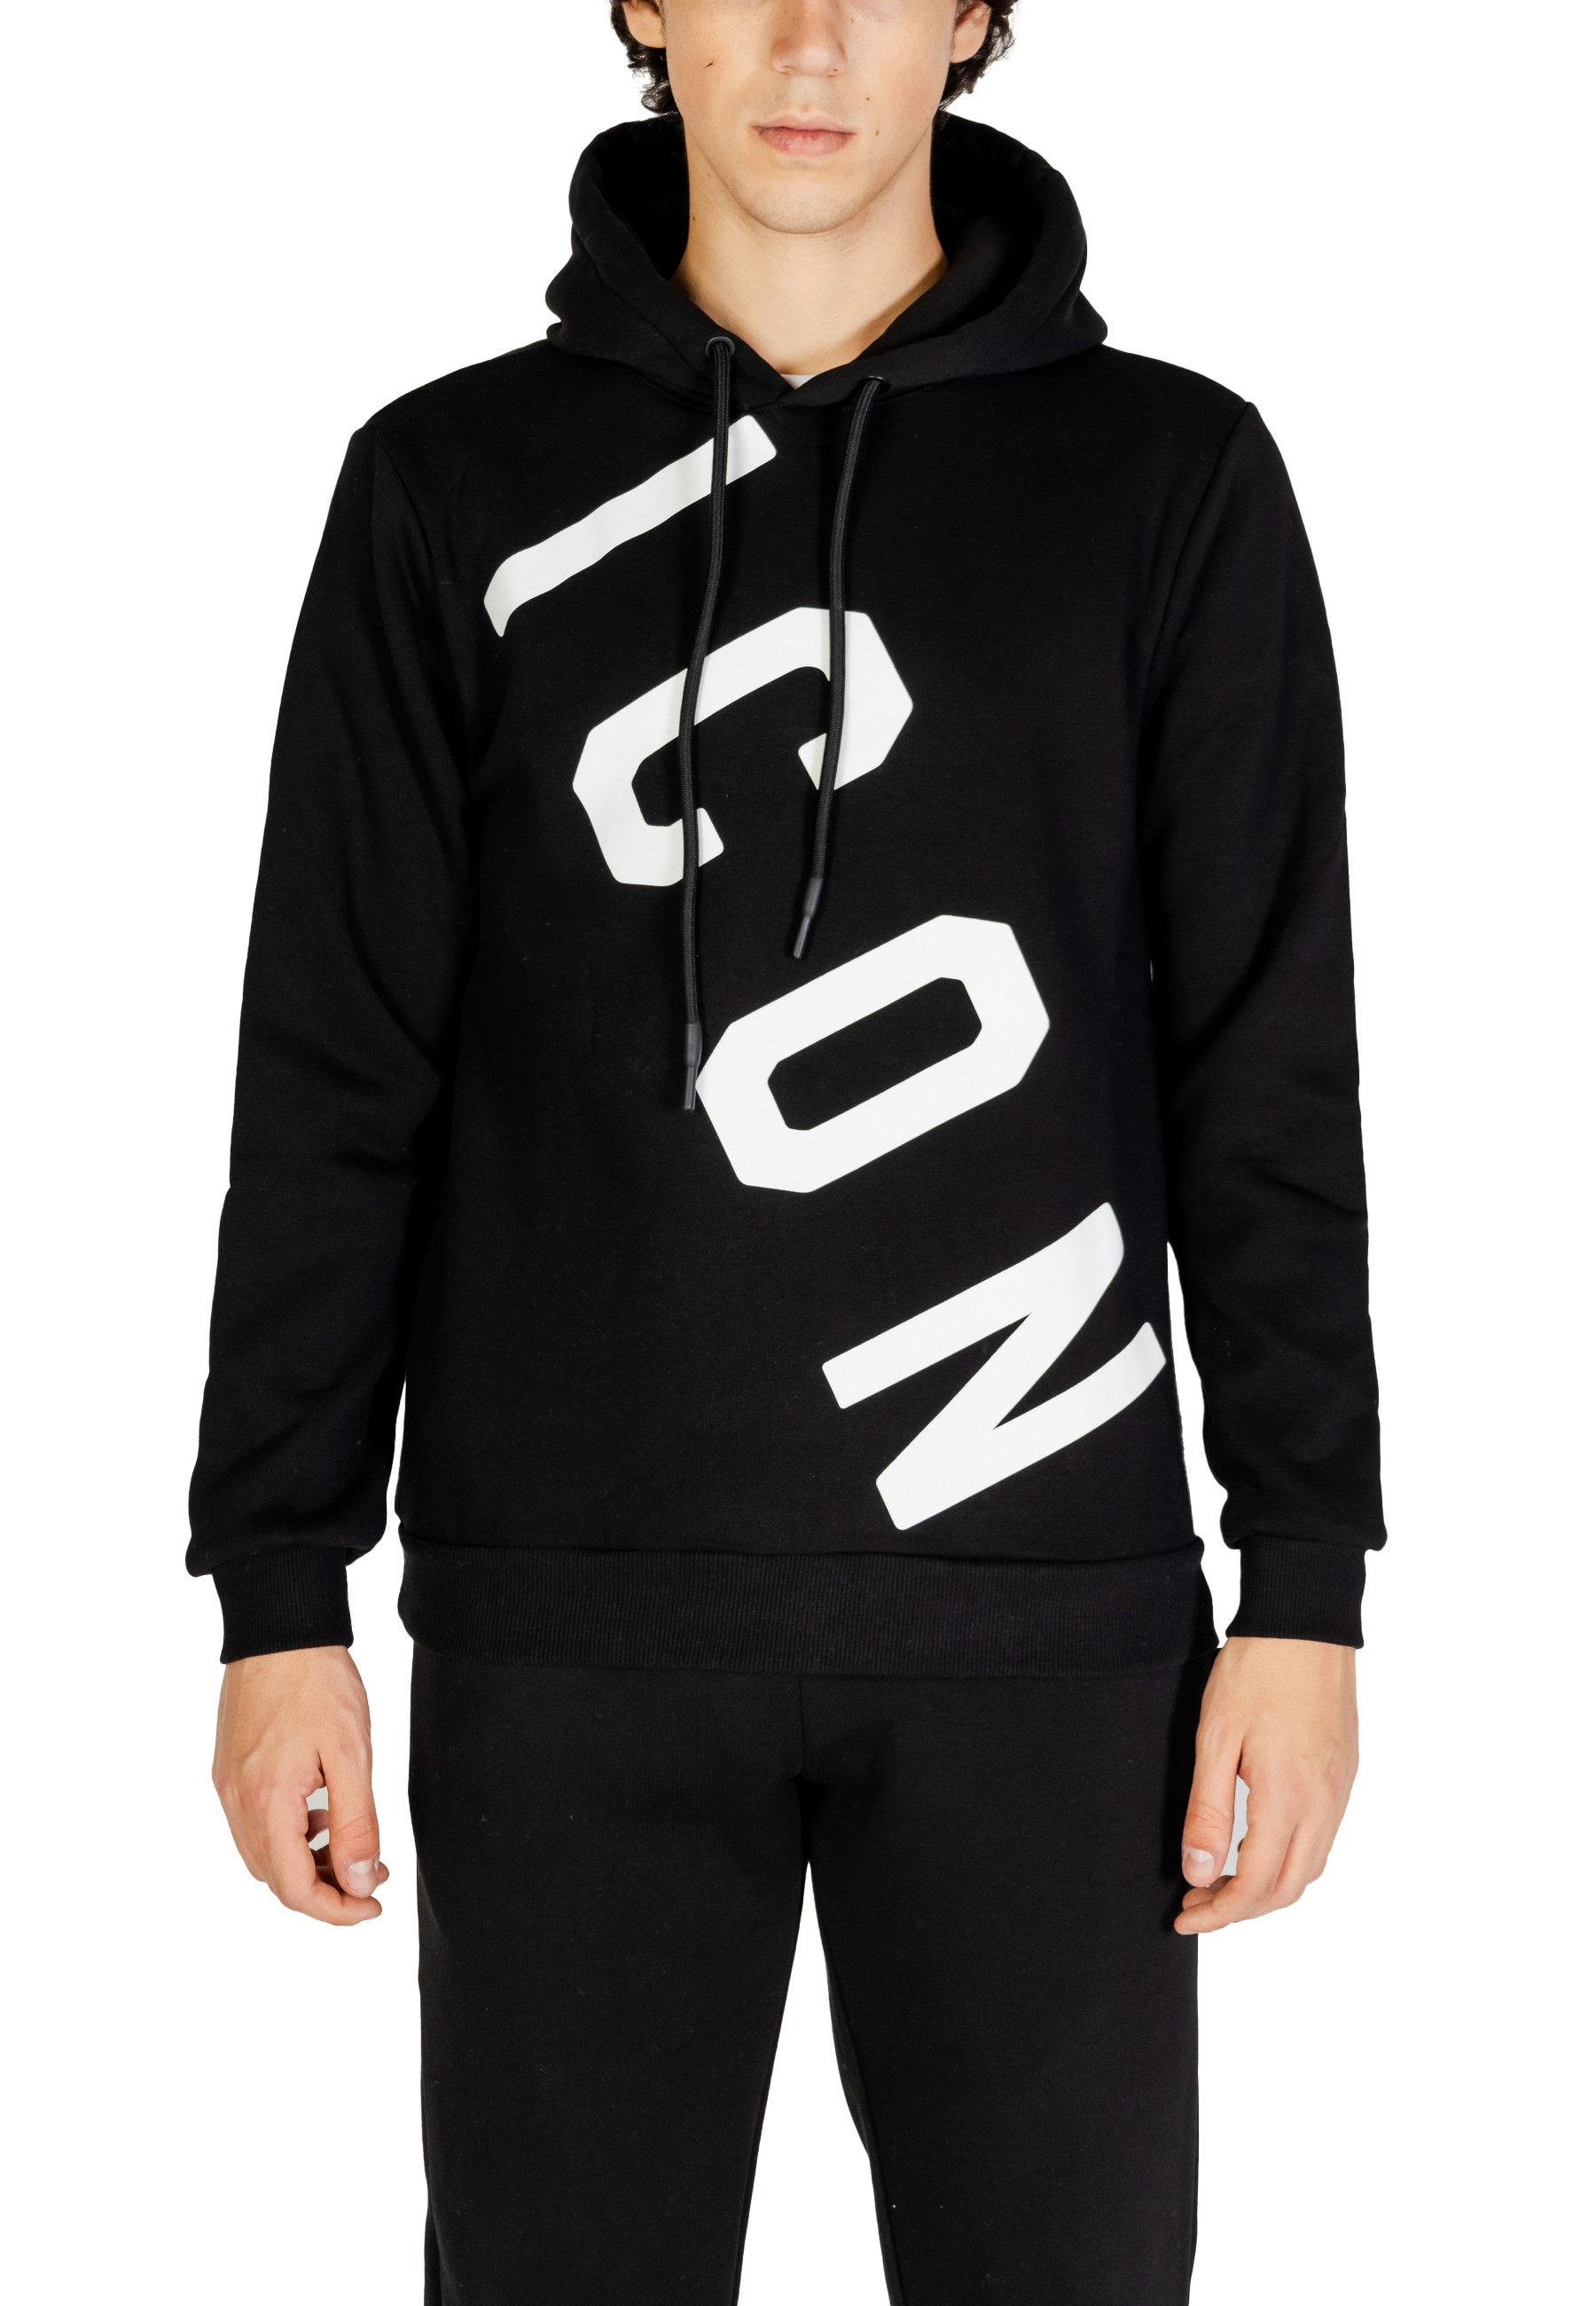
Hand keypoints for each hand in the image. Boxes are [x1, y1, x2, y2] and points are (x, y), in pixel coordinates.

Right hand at [212, 1645, 388, 1925]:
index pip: (294, 1889)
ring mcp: (228, 1785)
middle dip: (326, 1889)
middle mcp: (238, 1802)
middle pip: (276, 1878)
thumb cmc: (318, 1683)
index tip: (373, 1905)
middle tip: (372, 1874)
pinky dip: (288, 1835)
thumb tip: (358, 1883)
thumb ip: (355, 1824)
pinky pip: (254, 1824)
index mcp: (267, 1803)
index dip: (336, 1909)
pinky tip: (320, 1813)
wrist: (280, 1628)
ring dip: (306, 1864)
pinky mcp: (229, 1769)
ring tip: (350, 1846)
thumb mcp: (351, 1755)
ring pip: (264, 1855)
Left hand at [1174, 1635, 1356, 1935]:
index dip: (1220, 1912)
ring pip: (1310, 1866)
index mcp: (1289, 1796)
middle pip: (1288, 1888)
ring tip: (1221, 1878)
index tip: (1185, 1915)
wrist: (1305, 1621)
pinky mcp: (1347, 1772)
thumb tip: (1199, 1872)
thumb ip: (1208, 1811)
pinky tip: (1259, 1843)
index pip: (1257, 1886)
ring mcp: (1341, 1788)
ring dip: (1268, 1886)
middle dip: (1241, 1909)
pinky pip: (1324, 1836)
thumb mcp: (1215, 1738)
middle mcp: (1324, 1801)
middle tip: (1196, 1901)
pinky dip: (1291, 1858)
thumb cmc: (1256, 1670)